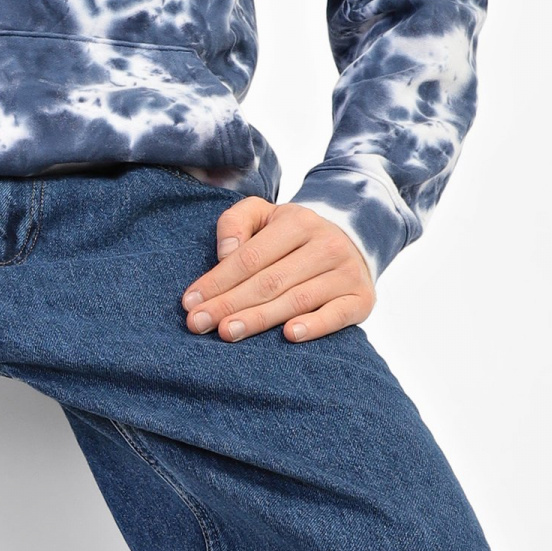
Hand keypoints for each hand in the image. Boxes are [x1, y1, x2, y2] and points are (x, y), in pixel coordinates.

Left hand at [181, 197, 373, 344]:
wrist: (352, 244)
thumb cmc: (293, 236)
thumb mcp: (264, 215)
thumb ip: (236, 222)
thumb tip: (226, 252)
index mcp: (298, 222)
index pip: (250, 256)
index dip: (218, 280)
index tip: (190, 302)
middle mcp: (326, 245)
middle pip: (269, 281)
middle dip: (229, 304)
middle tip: (198, 324)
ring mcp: (346, 273)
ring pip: (297, 300)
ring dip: (259, 319)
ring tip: (227, 333)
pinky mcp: (361, 299)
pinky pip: (337, 315)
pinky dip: (315, 326)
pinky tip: (289, 335)